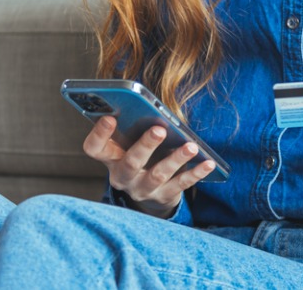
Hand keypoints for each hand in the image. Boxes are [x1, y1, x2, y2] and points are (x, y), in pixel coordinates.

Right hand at [82, 116, 216, 217]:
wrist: (150, 192)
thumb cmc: (140, 155)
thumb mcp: (130, 143)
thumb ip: (132, 128)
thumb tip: (149, 106)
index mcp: (110, 158)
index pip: (94, 148)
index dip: (99, 134)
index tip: (110, 117)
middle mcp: (122, 177)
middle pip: (130, 163)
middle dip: (145, 146)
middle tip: (159, 130)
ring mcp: (142, 190)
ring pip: (158, 175)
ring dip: (175, 159)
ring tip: (191, 146)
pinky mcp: (164, 196)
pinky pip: (181, 185)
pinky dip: (196, 173)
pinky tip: (208, 162)